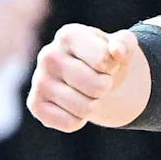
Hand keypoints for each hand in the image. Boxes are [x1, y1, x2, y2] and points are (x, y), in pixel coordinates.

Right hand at [29, 22, 150, 132]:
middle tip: (98, 81)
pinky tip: (73, 106)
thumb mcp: (121, 47)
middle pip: (97, 87)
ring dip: (94, 105)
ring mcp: (39, 80)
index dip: (112, 67)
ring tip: (86, 93)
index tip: (105, 64)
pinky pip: (70, 124)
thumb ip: (125, 45)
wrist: (87, 78)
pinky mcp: (35, 104)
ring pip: (85, 108)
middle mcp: (48, 55)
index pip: (104, 60)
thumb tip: (118, 53)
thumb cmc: (104, 59)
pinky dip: (79, 120)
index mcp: (69, 35)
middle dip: (105, 88)